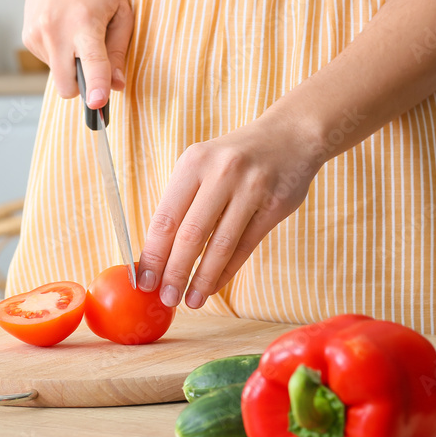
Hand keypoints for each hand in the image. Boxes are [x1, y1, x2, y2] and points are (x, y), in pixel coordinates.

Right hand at [20, 0, 131, 108]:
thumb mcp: (121, 10)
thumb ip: (119, 51)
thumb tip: (117, 86)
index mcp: (84, 23)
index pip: (91, 63)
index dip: (95, 87)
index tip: (98, 104)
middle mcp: (56, 30)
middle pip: (67, 85)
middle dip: (82, 87)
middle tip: (95, 68)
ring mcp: (37, 34)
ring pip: (58, 76)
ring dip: (71, 66)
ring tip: (78, 34)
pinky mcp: (28, 37)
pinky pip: (48, 63)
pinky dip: (60, 56)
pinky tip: (64, 31)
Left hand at [136, 114, 322, 308]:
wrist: (291, 136)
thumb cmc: (236, 158)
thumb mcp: (203, 165)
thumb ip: (183, 202)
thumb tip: (157, 254)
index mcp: (193, 163)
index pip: (166, 218)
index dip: (153, 254)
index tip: (144, 281)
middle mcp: (221, 173)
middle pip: (191, 235)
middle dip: (175, 272)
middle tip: (166, 298)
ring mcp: (251, 189)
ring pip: (220, 245)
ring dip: (202, 279)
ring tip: (191, 300)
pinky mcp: (274, 206)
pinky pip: (245, 247)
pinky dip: (226, 271)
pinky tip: (214, 286)